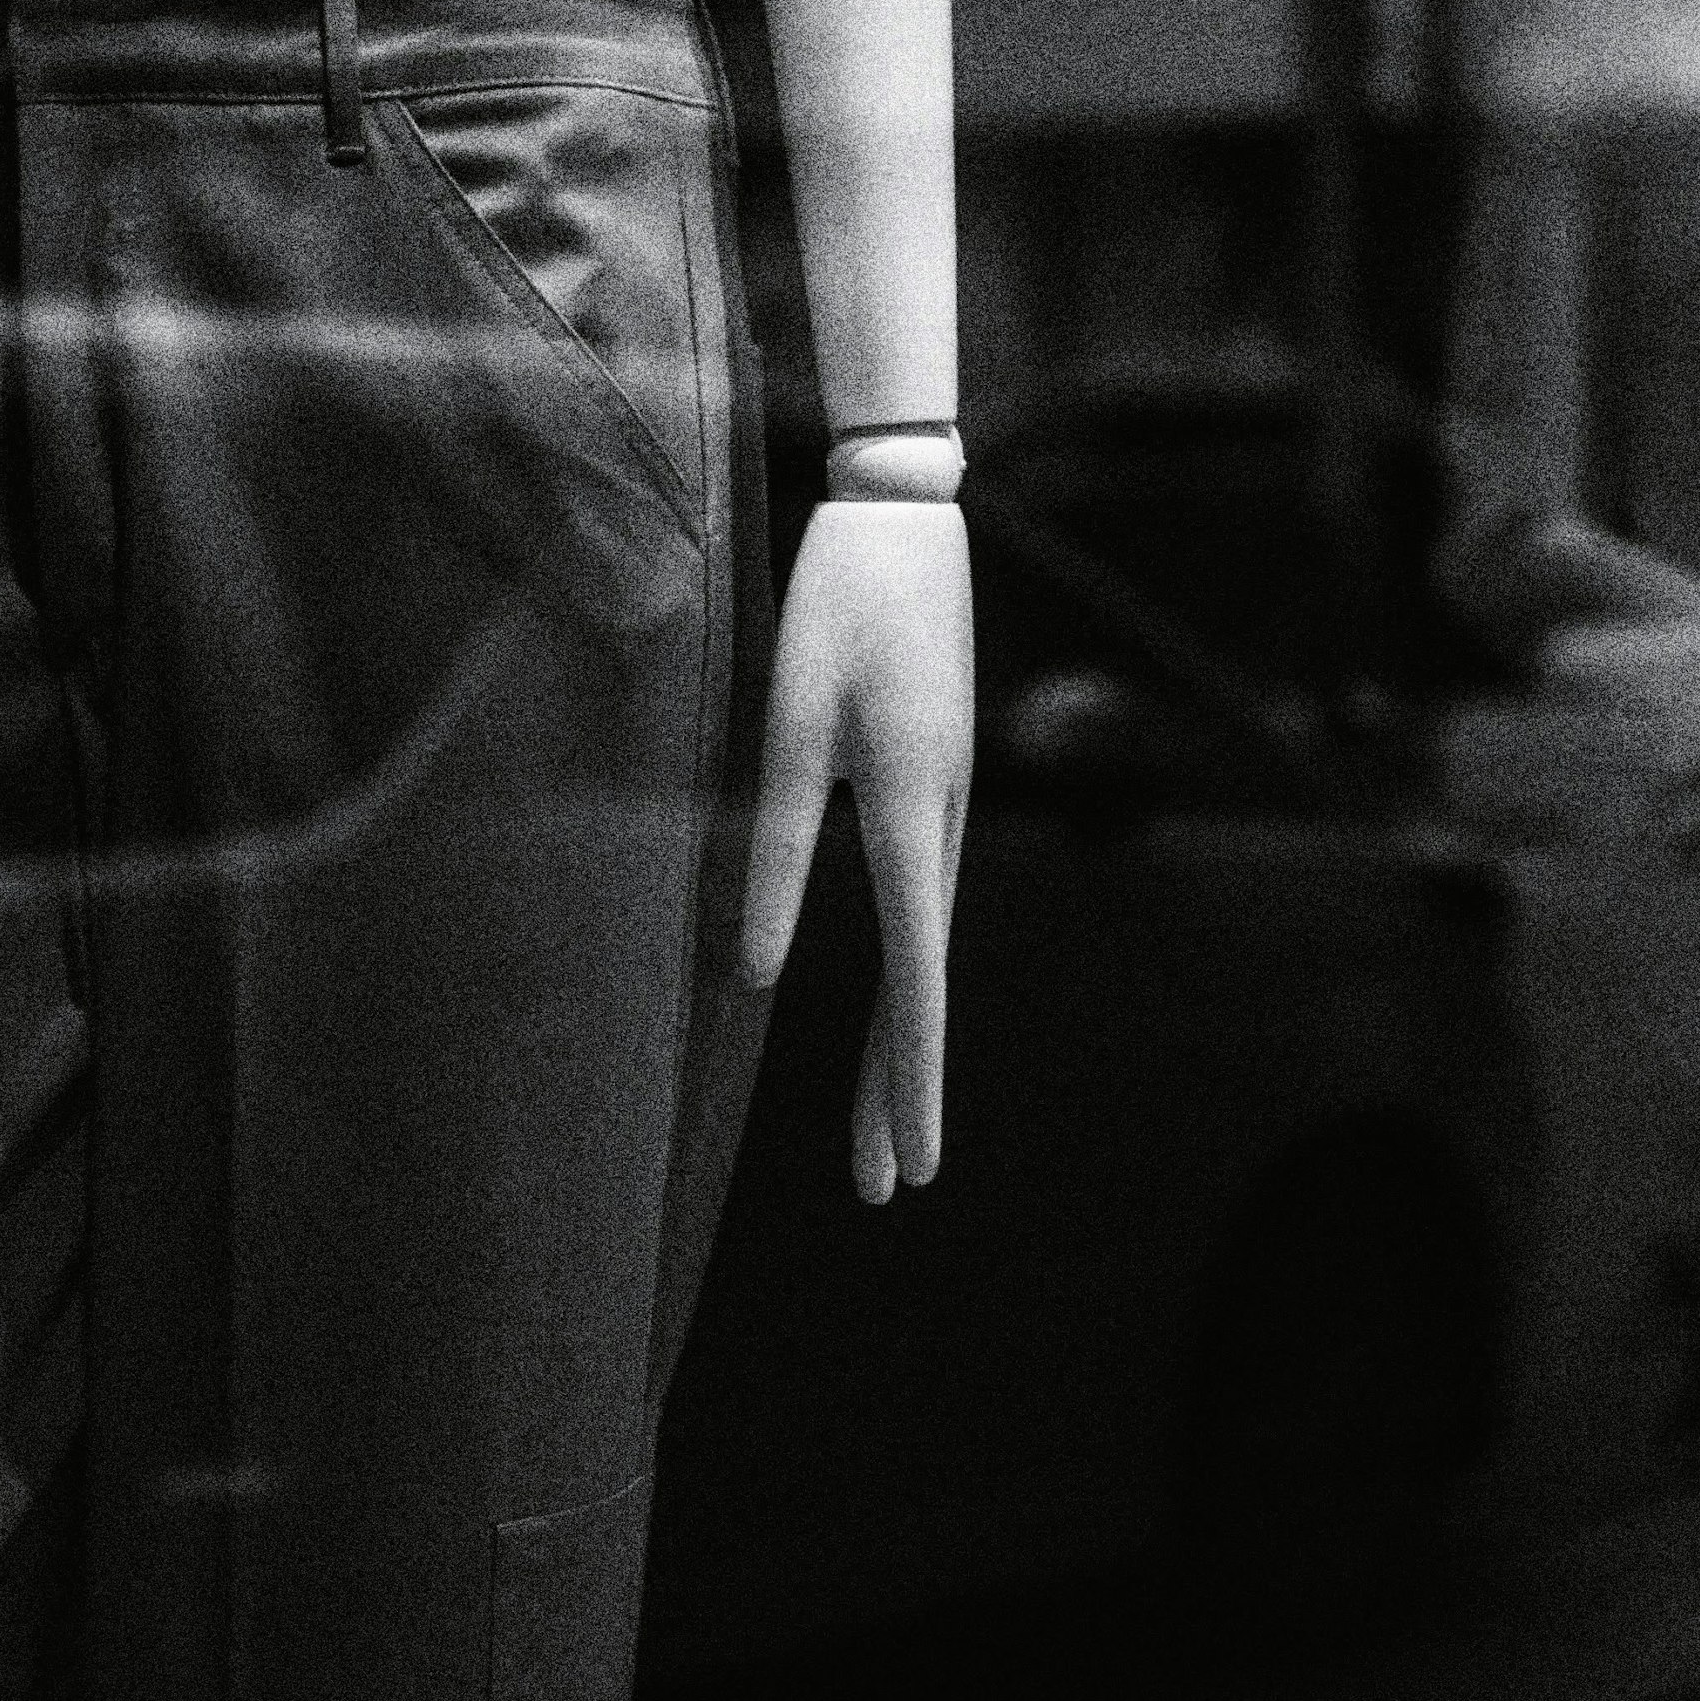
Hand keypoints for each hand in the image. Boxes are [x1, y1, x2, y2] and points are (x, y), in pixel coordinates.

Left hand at [743, 497, 971, 1200]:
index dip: (910, 1079)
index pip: (914, 976)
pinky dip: (909, 972)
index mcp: (909, 810)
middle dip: (900, 1089)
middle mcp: (942, 820)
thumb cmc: (837, 606)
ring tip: (880, 1125)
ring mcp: (946, 800)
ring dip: (905, 1038)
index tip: (911, 1164)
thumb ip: (776, 845)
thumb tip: (753, 971)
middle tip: (886, 1187)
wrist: (905, 512)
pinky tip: (896, 1002)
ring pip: (924, 947)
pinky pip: (919, 901)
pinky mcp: (932, 778)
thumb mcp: (790, 719)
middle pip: (923, 984)